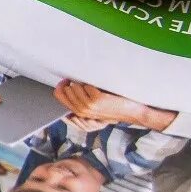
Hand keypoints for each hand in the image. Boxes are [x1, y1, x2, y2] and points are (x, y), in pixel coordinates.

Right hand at [55, 81, 173, 130]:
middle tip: (79, 80)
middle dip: (70, 83)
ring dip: (81, 83)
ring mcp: (89, 106)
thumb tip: (69, 85)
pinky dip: (91, 83)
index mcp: (79, 111)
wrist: (131, 112)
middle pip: (65, 92)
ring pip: (74, 88)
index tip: (67, 80)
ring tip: (91, 85)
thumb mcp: (94, 106)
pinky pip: (86, 86)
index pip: (59, 97)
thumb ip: (81, 99)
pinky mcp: (97, 100)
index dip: (61, 86)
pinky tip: (98, 87)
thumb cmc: (114, 106)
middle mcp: (82, 110)